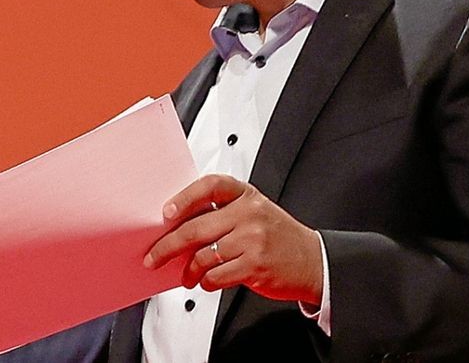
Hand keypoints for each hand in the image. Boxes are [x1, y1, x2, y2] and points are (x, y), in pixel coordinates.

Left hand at [143, 174, 323, 303]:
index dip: (184, 198)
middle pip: (196, 228)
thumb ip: (222, 213)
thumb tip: (179, 227)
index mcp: (246, 195)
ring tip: (186, 275)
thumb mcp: (254, 212)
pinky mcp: (254, 266)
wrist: (314, 260)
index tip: (166, 213)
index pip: (209, 186)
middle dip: (168, 245)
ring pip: (203, 256)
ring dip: (188, 270)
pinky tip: (206, 281)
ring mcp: (252, 240)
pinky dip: (206, 282)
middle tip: (154, 256)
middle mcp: (249, 214)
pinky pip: (216, 276)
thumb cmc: (278, 236)